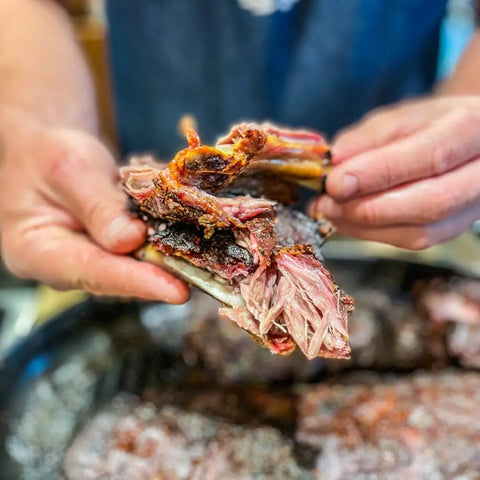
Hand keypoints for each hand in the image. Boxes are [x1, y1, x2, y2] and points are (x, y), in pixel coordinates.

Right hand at [0, 108, 188, 301]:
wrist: (45, 154)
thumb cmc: (46, 155)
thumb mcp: (69, 169)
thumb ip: (98, 206)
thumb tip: (131, 240)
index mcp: (36, 251)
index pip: (94, 272)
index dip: (138, 282)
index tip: (177, 292)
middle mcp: (63, 267)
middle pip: (117, 277)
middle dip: (160, 276)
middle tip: (202, 274)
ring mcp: (86, 263)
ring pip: (131, 268)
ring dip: (165, 261)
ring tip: (199, 255)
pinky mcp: (106, 254)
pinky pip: (136, 255)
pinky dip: (159, 245)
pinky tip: (183, 236)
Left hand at [310, 96, 479, 248]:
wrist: (466, 145)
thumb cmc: (431, 126)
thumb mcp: (400, 117)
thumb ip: (368, 137)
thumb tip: (336, 160)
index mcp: (472, 129)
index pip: (431, 155)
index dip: (379, 173)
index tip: (335, 181)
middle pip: (431, 203)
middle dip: (368, 207)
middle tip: (326, 202)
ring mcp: (472, 209)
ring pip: (420, 232)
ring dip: (364, 225)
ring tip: (330, 209)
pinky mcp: (453, 230)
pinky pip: (412, 241)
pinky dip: (371, 233)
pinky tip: (346, 218)